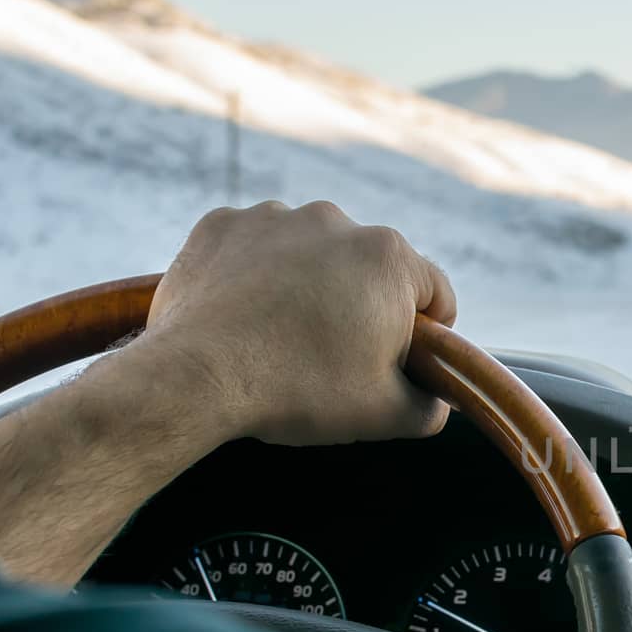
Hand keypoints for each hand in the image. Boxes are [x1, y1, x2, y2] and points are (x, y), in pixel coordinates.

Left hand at [143, 201, 457, 445]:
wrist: (196, 378)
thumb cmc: (300, 390)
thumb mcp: (388, 415)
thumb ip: (431, 405)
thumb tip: (435, 398)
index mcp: (389, 258)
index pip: (435, 293)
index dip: (428, 335)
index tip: (400, 362)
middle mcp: (336, 221)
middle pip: (370, 270)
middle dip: (363, 308)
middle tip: (337, 358)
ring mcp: (274, 217)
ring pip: (312, 255)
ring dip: (309, 287)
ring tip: (284, 337)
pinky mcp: (222, 224)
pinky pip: (255, 248)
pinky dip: (256, 276)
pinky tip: (246, 317)